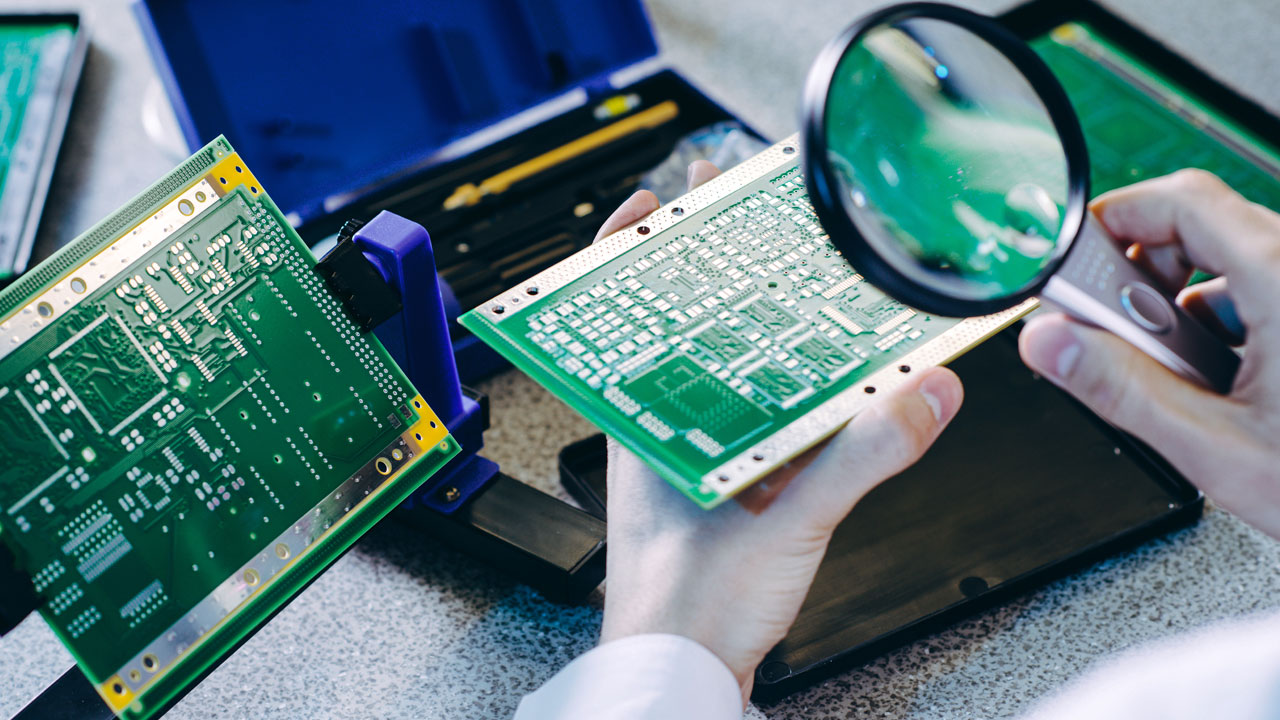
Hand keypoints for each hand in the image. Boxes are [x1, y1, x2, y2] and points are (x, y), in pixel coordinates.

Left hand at [593, 161, 963, 701]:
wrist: (677, 677)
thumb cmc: (685, 610)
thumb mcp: (784, 525)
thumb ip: (859, 458)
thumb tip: (920, 394)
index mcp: (646, 426)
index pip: (619, 312)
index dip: (630, 247)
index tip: (662, 200)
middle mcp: (658, 435)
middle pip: (676, 326)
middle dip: (707, 269)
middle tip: (737, 220)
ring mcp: (684, 462)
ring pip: (709, 372)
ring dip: (740, 324)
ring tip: (775, 281)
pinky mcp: (712, 494)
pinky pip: (740, 420)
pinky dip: (769, 386)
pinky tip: (801, 380)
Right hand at [1020, 169, 1279, 537]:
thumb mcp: (1216, 445)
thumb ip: (1121, 388)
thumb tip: (1052, 344)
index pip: (1181, 200)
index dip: (1114, 219)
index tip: (1072, 259)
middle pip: (1201, 231)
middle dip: (1140, 278)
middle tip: (1109, 329)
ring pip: (1230, 269)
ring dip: (1180, 310)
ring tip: (1172, 374)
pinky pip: (1262, 296)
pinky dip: (1222, 329)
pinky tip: (1216, 385)